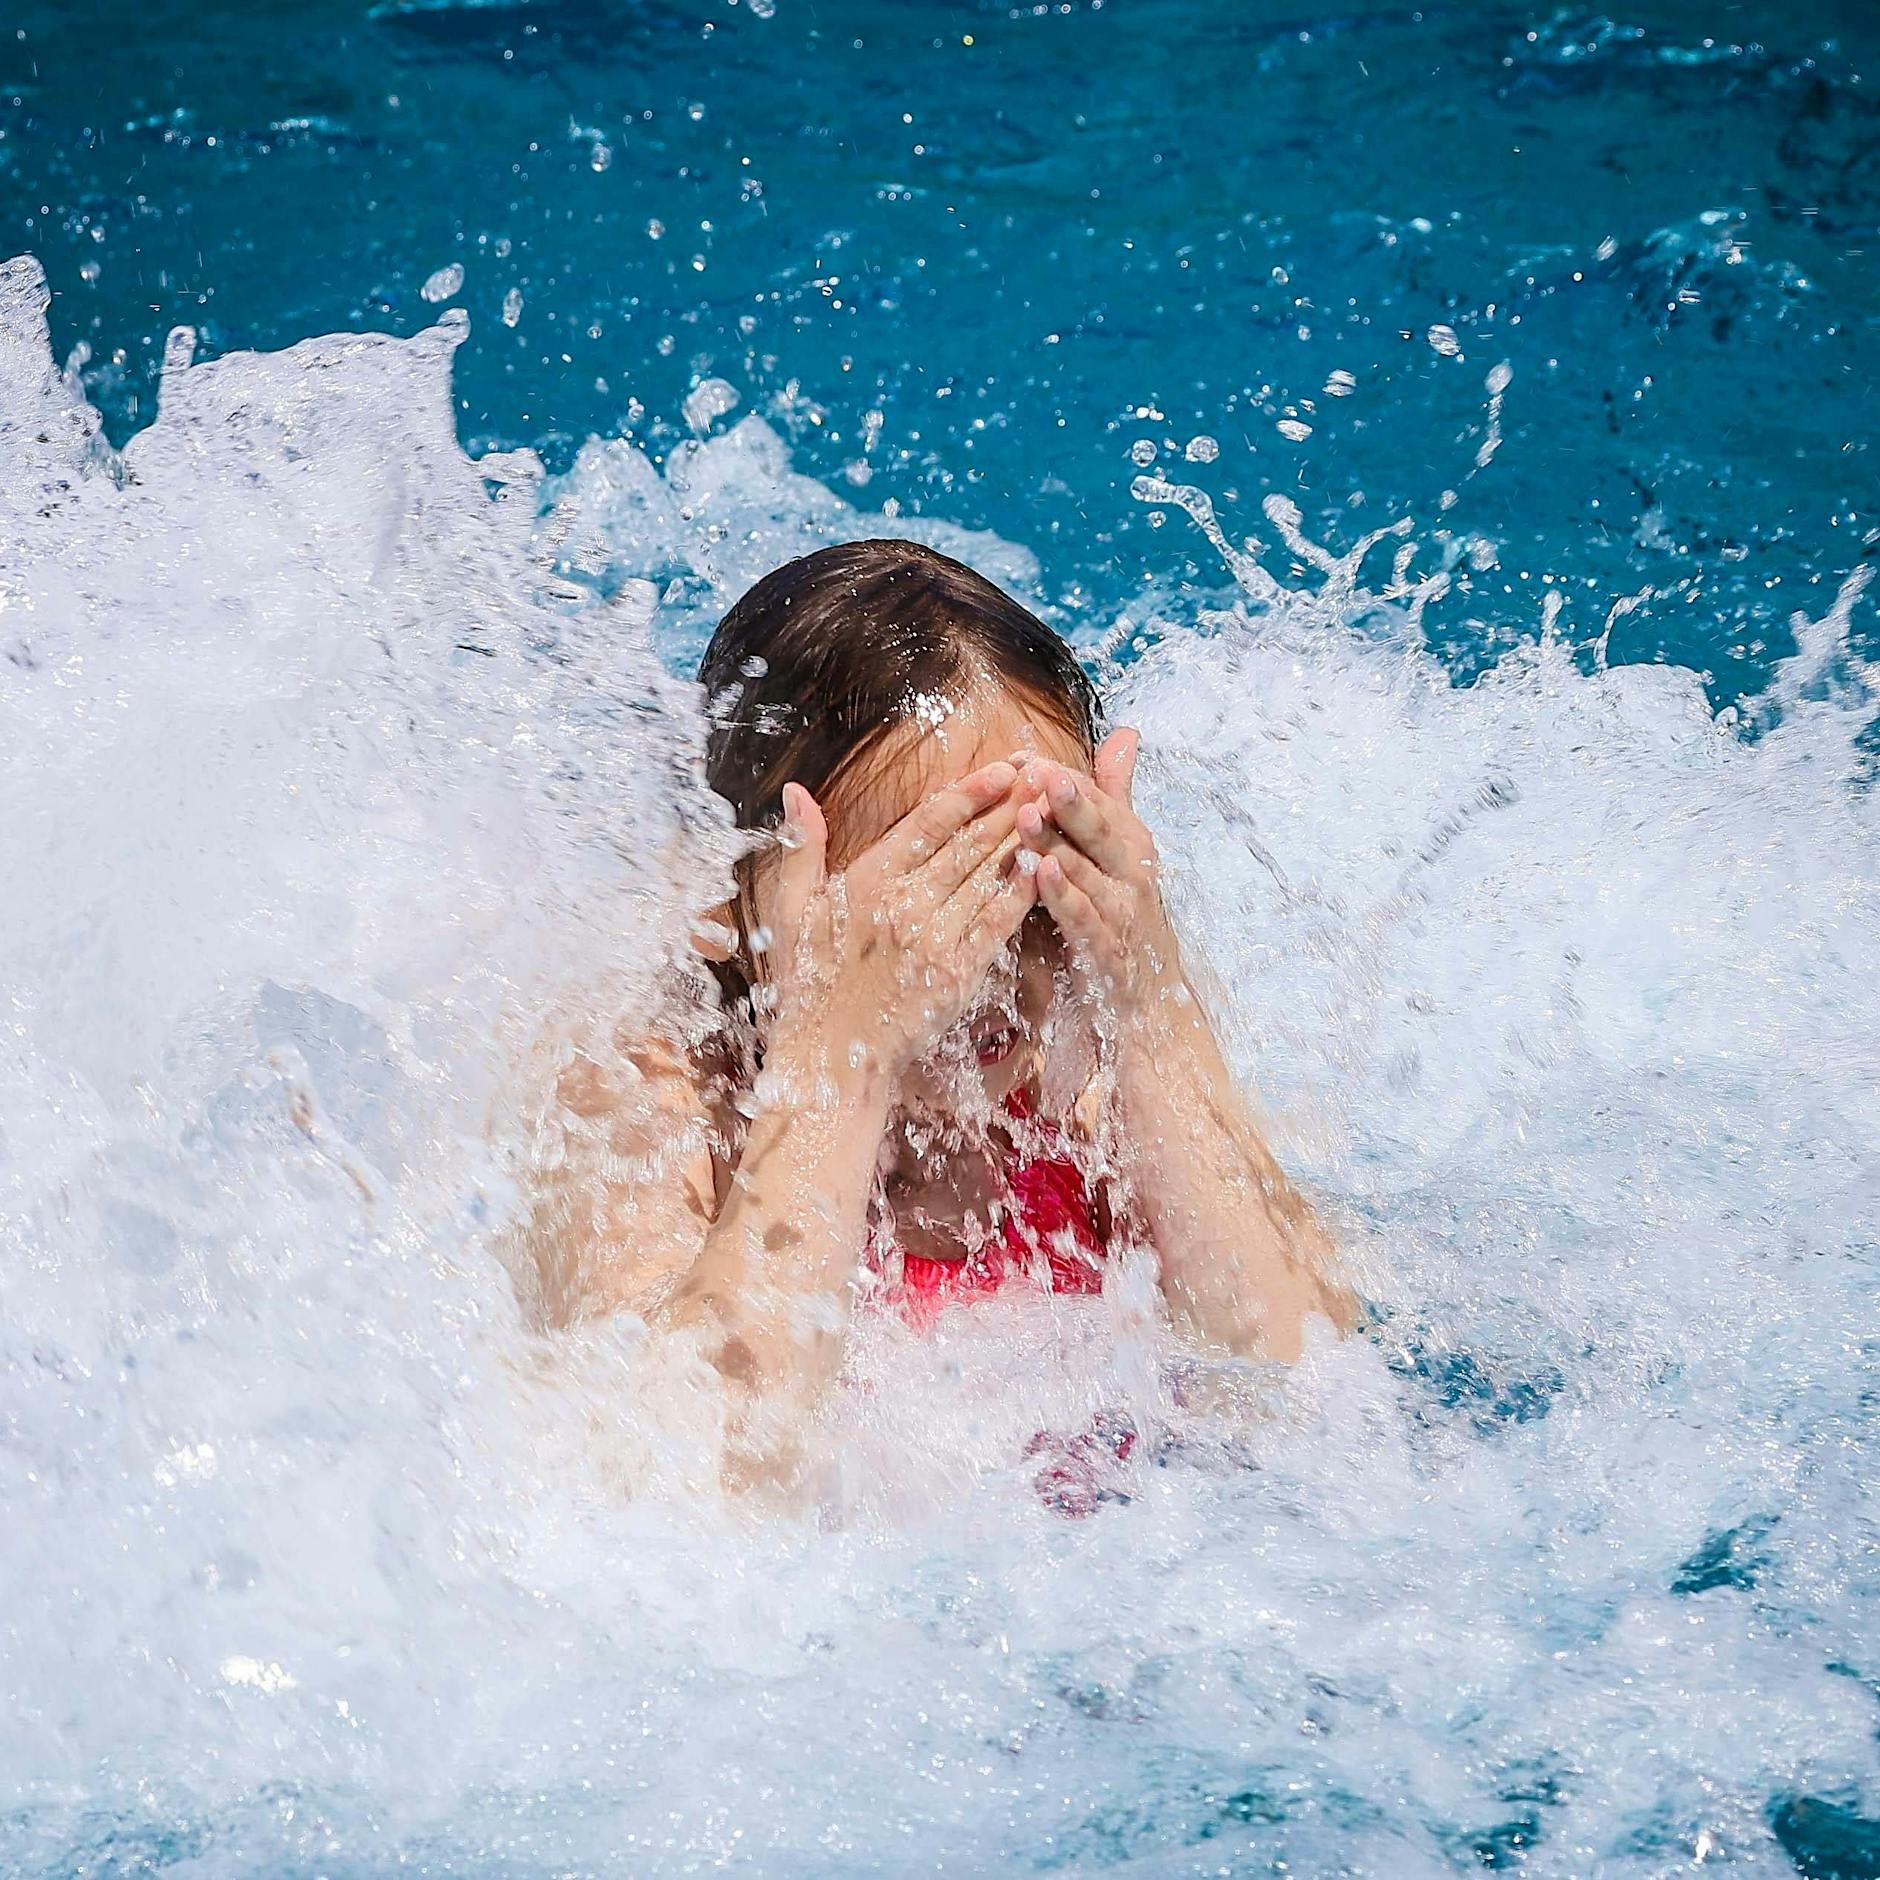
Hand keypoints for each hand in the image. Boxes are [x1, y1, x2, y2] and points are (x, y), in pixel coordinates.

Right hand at [765, 762, 1036, 1076]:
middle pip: (968, 842)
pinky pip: (997, 923)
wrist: (830, 1056)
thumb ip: (802, 846)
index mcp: (866, 880)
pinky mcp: (956, 974)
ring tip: (1054, 808)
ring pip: (988, 876)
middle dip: (1009, 804)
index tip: (1002, 768)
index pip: (928, 822)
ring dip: (1024, 839)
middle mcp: (901, 904)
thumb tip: (796, 790)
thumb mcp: (792, 910)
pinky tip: (1044, 868)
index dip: (970, 792)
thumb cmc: (810, 983)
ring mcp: (932, 939)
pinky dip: (1021, 893)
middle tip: (1044, 773)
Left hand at [1014, 729, 1182, 1016]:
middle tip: (1038, 772)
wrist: (1149, 997)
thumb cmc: (1124, 912)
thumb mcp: (1119, 849)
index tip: (1025, 757)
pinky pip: (1082, 918)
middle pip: (1097, 828)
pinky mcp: (1107, 949)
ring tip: (1026, 816)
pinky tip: (1039, 874)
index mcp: (1128, 842)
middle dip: (1068, 800)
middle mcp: (1130, 871)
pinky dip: (1062, 896)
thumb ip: (1113, 793)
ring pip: (1085, 871)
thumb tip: (1124, 733)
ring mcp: (1121, 910)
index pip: (1096, 800)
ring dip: (1055, 844)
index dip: (1061, 778)